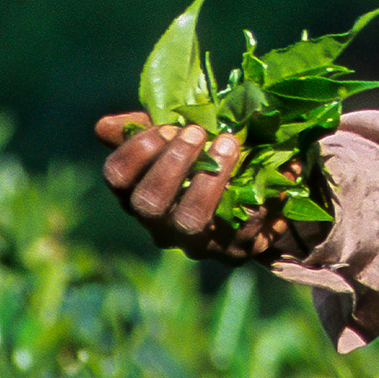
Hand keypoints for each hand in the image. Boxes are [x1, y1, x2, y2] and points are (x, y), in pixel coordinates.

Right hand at [94, 112, 303, 262]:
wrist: (254, 200)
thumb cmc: (203, 161)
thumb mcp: (174, 139)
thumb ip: (143, 128)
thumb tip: (105, 126)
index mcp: (139, 193)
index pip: (117, 176)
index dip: (139, 149)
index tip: (169, 126)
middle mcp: (160, 224)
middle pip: (149, 203)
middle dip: (172, 163)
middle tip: (199, 131)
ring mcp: (196, 242)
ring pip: (190, 220)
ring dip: (208, 179)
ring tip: (230, 144)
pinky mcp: (233, 251)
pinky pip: (243, 231)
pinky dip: (259, 199)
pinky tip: (273, 171)